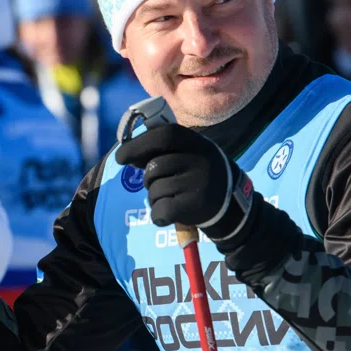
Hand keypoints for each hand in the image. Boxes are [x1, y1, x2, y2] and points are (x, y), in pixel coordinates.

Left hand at [115, 124, 253, 240]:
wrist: (230, 203)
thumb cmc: (199, 174)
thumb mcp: (190, 152)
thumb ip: (163, 148)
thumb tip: (127, 153)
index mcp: (197, 142)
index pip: (163, 135)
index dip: (137, 144)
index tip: (121, 157)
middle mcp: (200, 160)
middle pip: (154, 166)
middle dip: (147, 178)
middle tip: (154, 184)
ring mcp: (199, 183)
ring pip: (155, 190)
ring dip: (154, 197)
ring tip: (171, 198)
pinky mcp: (195, 206)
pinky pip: (160, 210)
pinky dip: (158, 215)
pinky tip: (169, 214)